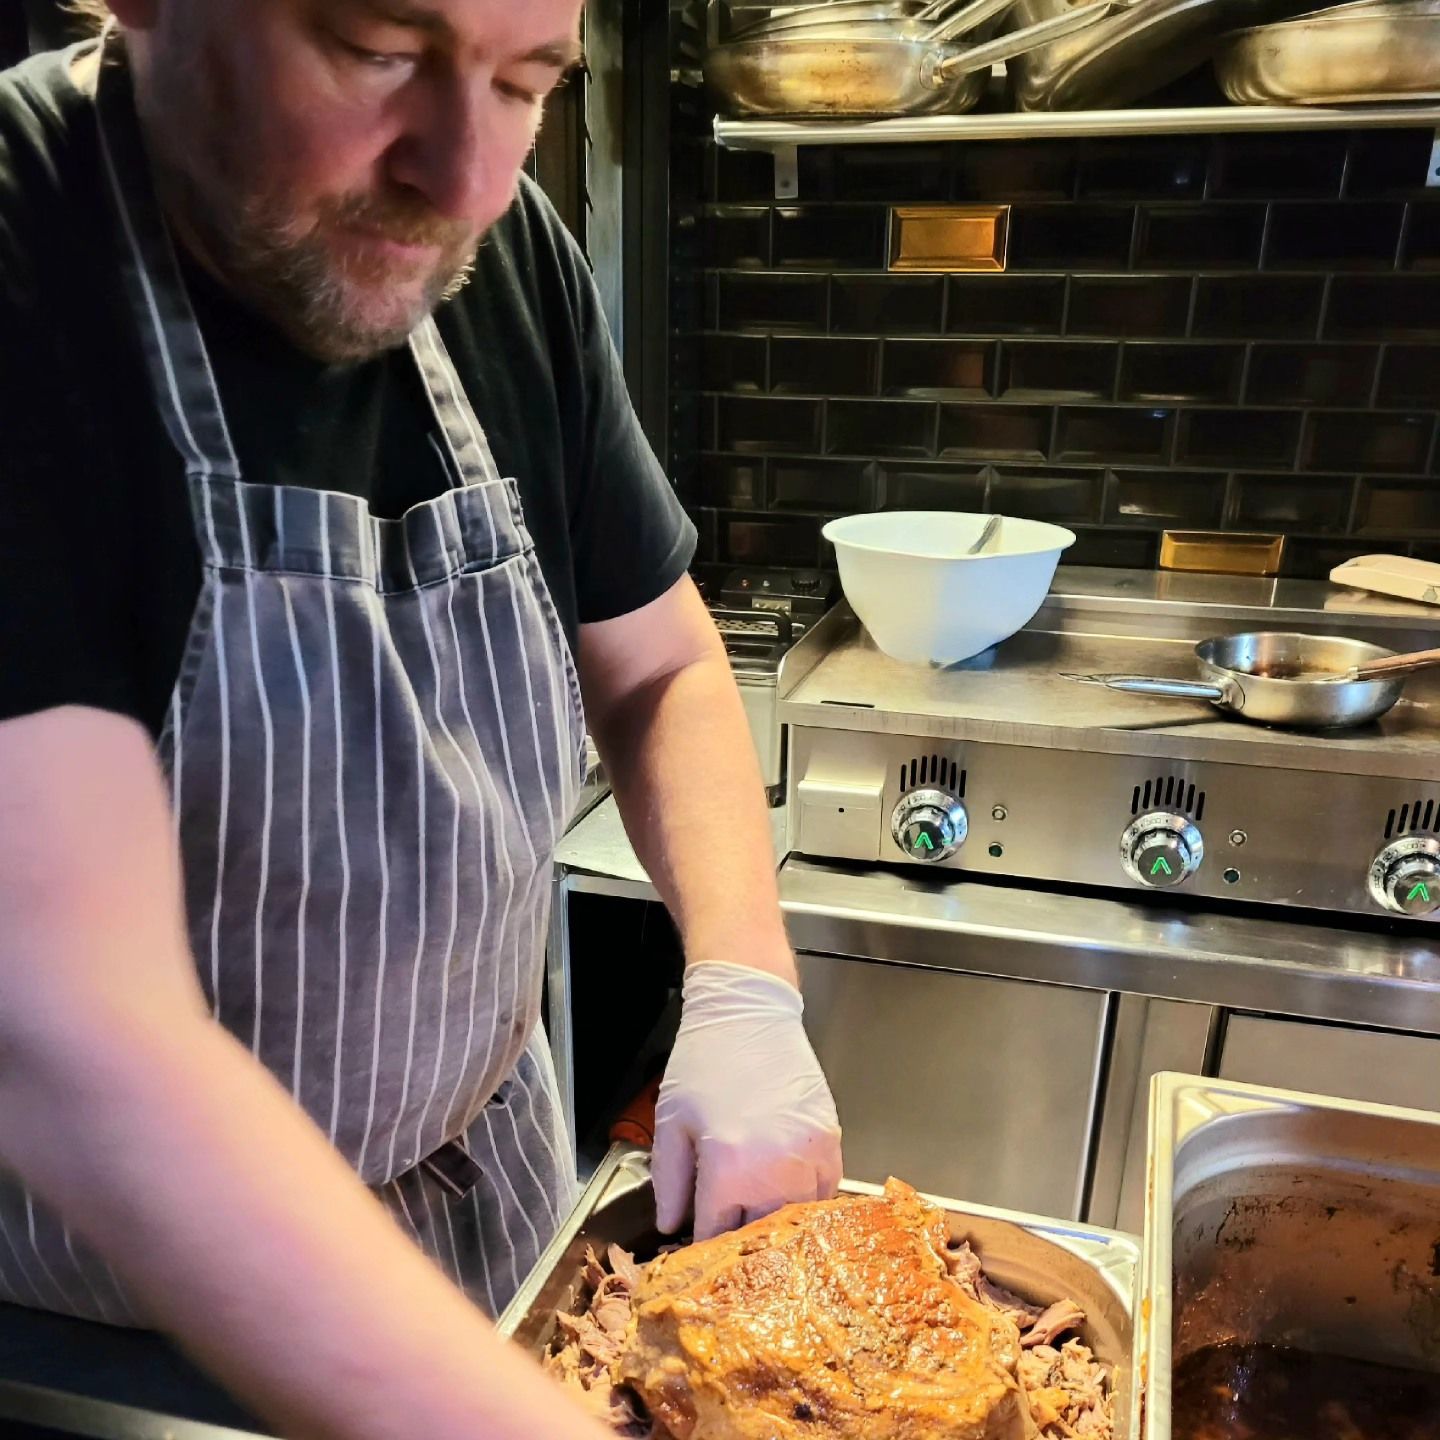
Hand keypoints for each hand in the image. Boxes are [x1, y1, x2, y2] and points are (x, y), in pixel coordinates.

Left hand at [652, 961, 842, 1239]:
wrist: (749, 1014)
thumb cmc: (705, 1062)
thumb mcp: (672, 1121)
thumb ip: (670, 1181)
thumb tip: (672, 1226)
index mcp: (729, 1167)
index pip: (716, 1234)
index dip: (702, 1244)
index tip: (695, 1246)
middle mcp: (775, 1171)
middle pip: (759, 1233)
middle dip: (738, 1238)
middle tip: (725, 1231)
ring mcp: (810, 1157)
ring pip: (796, 1218)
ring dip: (774, 1222)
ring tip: (756, 1215)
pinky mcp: (831, 1141)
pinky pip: (825, 1192)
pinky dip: (806, 1200)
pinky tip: (786, 1191)